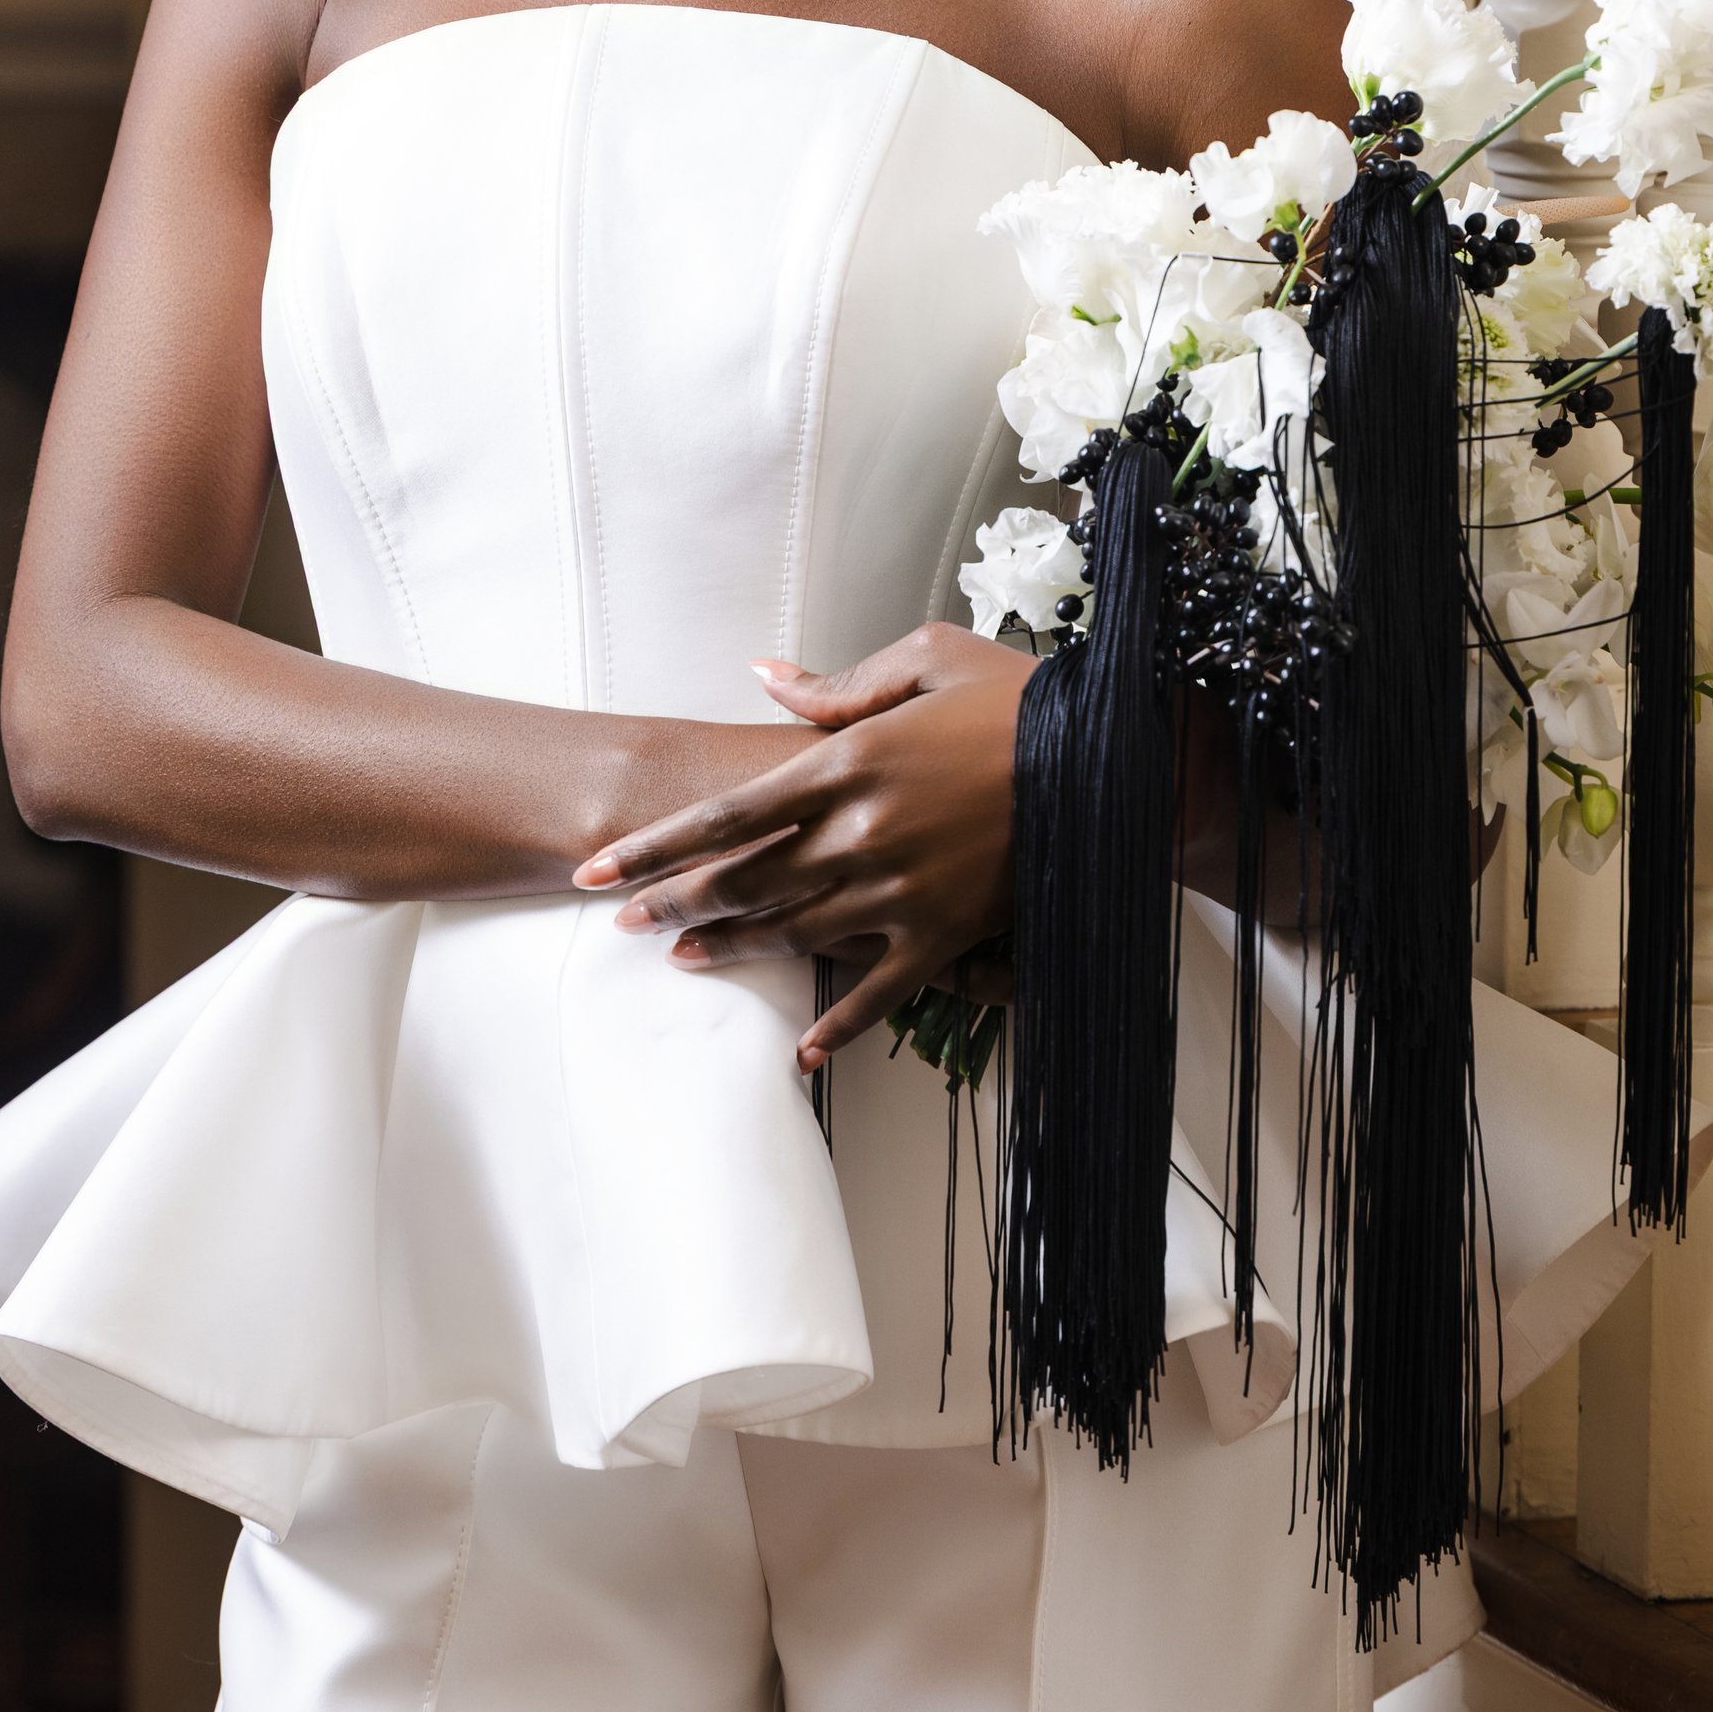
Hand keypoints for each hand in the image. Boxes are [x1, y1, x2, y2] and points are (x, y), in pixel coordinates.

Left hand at [572, 624, 1027, 1070]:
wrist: (1112, 755)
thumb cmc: (1015, 697)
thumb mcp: (924, 658)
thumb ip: (833, 683)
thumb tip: (761, 675)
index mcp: (847, 763)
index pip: (724, 816)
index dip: (653, 846)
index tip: (600, 868)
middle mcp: (862, 833)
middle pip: (742, 881)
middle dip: (671, 901)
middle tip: (620, 920)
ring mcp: (903, 891)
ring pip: (794, 933)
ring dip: (731, 949)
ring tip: (680, 957)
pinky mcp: (948, 933)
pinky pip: (881, 992)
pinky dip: (839, 1026)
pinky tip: (801, 1053)